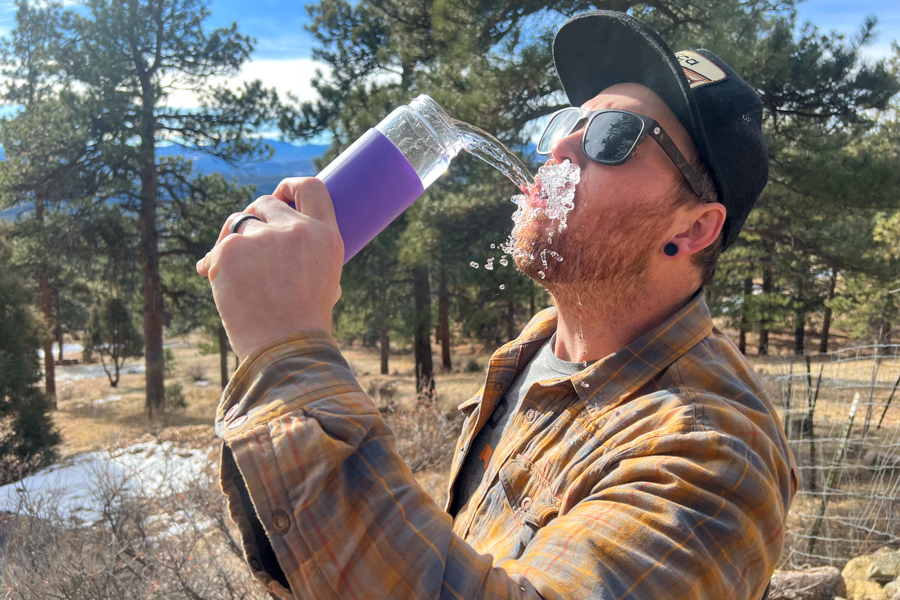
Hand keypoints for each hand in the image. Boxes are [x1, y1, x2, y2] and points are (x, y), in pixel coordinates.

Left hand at [196, 178, 343, 359]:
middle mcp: (297, 230)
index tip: (281, 193)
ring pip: (238, 221)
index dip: (291, 186)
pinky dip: (214, 262)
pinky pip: (218, 247)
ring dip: (233, 238)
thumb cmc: (304, 324)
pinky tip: (213, 279)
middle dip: (254, 217)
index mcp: (326, 236)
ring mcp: (263, 237)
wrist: (284, 350)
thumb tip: (274, 240)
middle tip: (248, 242)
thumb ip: (307, 256)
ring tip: (232, 267)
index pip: (311, 188)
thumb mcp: (326, 282)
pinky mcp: (231, 250)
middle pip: (266, 202)